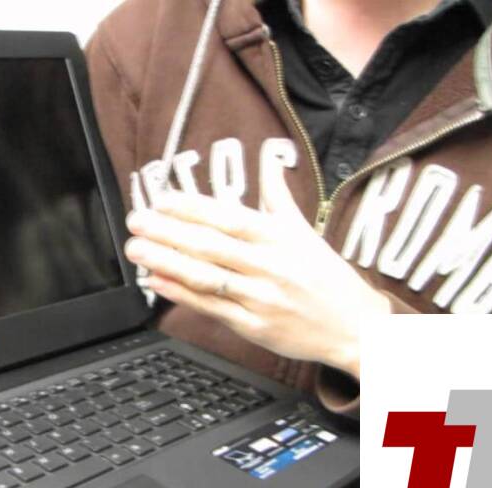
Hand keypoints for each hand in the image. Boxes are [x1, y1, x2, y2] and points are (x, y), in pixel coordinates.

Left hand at [124, 164, 389, 378]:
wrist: (355, 327)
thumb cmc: (327, 278)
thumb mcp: (305, 231)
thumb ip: (279, 196)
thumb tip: (271, 157)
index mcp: (279, 238)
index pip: (229, 218)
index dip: (193, 207)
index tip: (162, 198)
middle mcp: (269, 266)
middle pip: (211, 245)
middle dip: (168, 232)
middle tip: (136, 220)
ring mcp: (260, 298)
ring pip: (206, 276)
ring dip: (167, 262)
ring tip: (137, 249)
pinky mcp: (254, 326)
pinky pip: (211, 308)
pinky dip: (181, 294)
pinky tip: (157, 282)